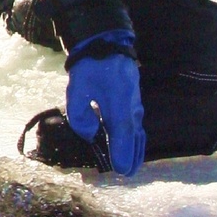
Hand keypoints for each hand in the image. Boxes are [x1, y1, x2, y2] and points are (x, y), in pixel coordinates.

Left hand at [66, 38, 144, 174]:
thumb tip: (89, 134)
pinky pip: (138, 127)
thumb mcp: (77, 88)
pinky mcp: (135, 103)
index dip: (123, 155)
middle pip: (135, 140)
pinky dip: (135, 140)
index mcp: (119, 105)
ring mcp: (136, 106)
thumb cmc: (91, 66)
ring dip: (135, 151)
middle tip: (124, 173)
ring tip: (129, 166)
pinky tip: (130, 146)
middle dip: (130, 158)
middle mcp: (131, 109)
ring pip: (139, 134)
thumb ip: (79, 114)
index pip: (123, 136)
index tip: (120, 171)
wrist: (107, 44)